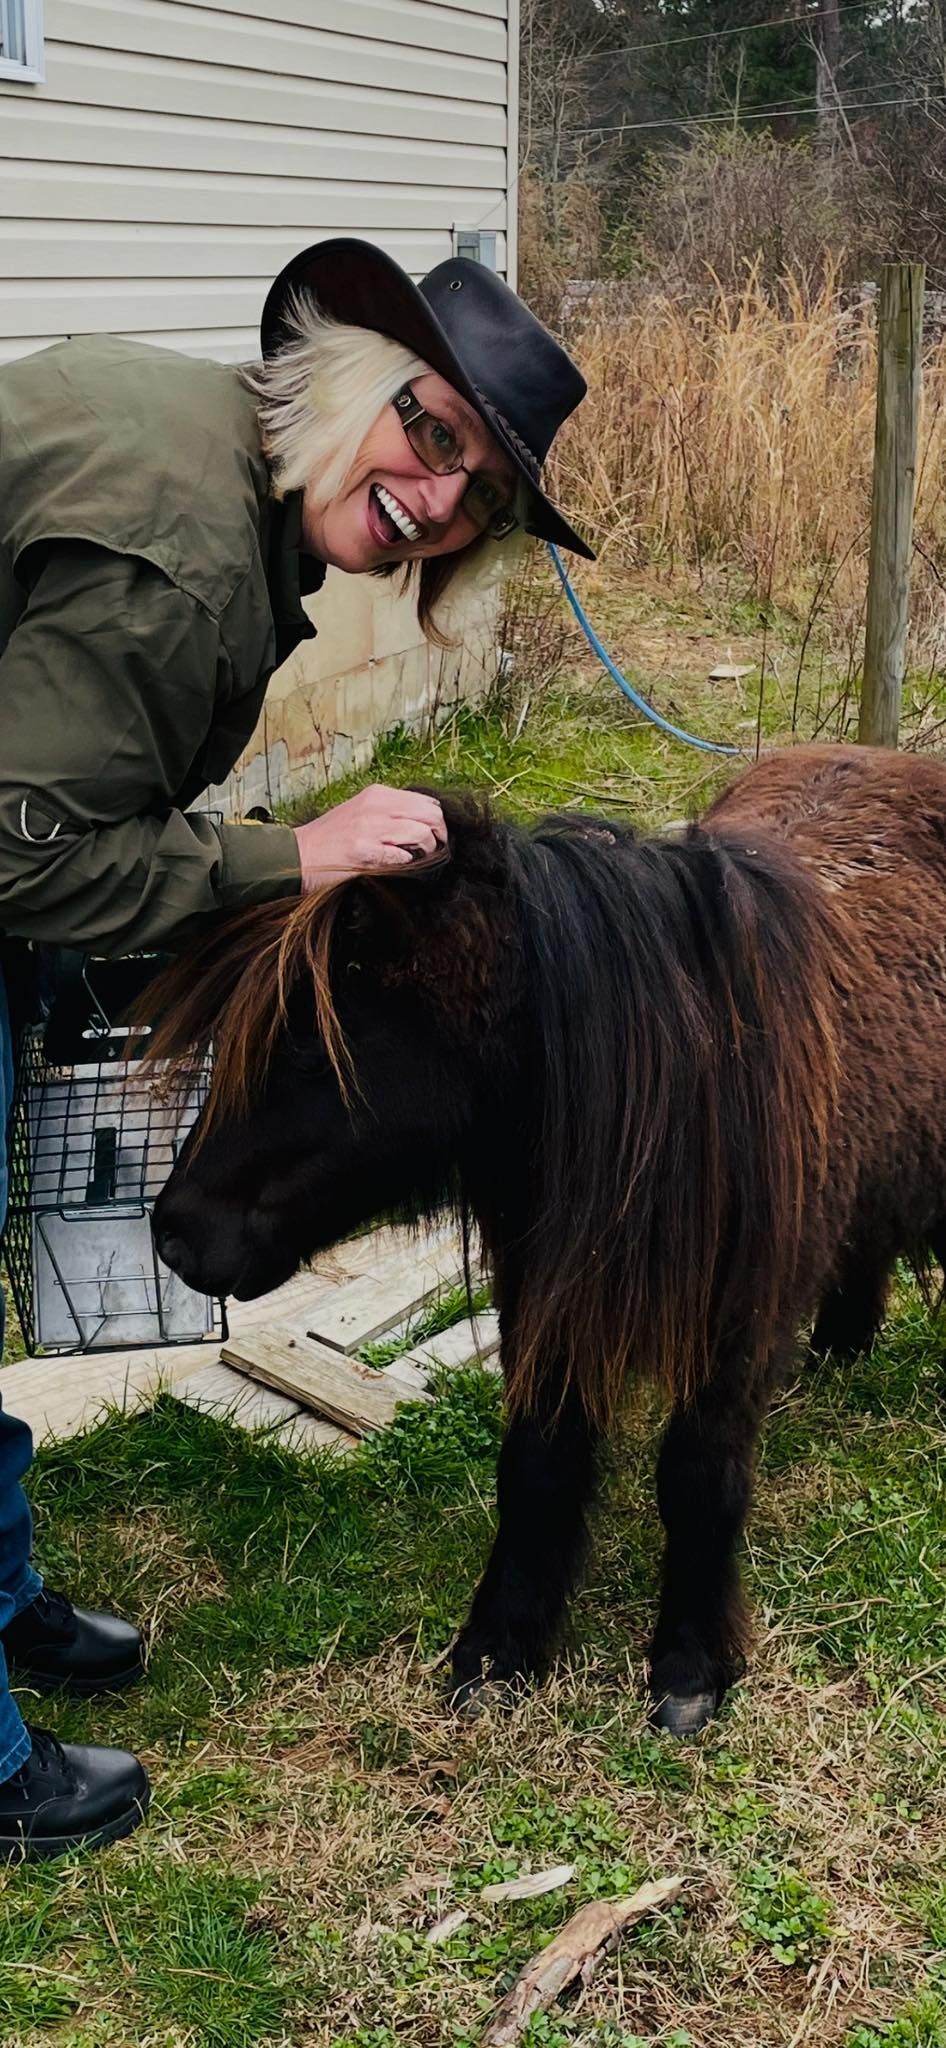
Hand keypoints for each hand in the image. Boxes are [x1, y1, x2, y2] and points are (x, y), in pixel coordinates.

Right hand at [293, 784, 446, 893]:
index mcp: (377, 794)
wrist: (297, 855)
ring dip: (427, 850)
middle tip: (436, 849)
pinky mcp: (364, 851)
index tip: (435, 834)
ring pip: (422, 833)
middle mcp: (375, 806)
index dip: (437, 819)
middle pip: (430, 814)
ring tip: (418, 858)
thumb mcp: (361, 812)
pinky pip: (402, 856)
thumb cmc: (331, 838)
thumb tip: (426, 820)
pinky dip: (406, 862)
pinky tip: (397, 865)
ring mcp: (369, 828)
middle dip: (440, 835)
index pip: (426, 800)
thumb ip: (389, 812)